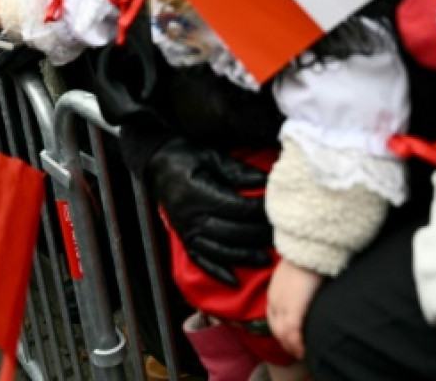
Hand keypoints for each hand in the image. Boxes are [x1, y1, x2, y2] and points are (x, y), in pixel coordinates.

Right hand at [146, 137, 272, 286]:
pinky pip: (200, 260)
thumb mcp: (211, 156)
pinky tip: (233, 280)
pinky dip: (216, 272)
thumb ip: (238, 171)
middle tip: (280, 237)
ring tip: (264, 259)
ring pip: (218, 250)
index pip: (236, 208)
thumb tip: (266, 181)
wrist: (156, 163)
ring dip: (242, 257)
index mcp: (198, 193)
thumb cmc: (184, 155)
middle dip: (257, 236)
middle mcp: (191, 216)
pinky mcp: (183, 238)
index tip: (278, 211)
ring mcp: (185, 230)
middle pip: (230, 232)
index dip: (259, 211)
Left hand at [267, 259, 323, 358]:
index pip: (273, 317)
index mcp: (274, 291)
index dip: (281, 329)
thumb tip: (305, 288)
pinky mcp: (293, 310)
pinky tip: (303, 350)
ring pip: (283, 334)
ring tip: (301, 353)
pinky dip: (297, 345)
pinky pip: (293, 334)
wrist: (308, 249)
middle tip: (296, 350)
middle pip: (276, 328)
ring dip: (291, 346)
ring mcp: (282, 306)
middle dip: (285, 341)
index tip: (290, 337)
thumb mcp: (296, 272)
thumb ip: (297, 283)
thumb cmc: (307, 257)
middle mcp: (274, 300)